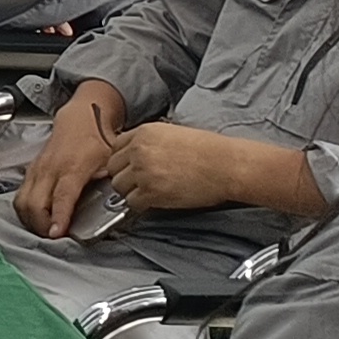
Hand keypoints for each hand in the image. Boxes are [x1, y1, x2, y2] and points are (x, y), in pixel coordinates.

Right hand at [11, 82, 129, 239]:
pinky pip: (20, 196)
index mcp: (72, 167)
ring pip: (22, 202)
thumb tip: (112, 209)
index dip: (58, 216)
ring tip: (44, 230)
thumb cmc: (96, 140)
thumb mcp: (110, 162)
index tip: (56, 233)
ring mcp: (37, 170)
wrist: (81, 118)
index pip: (62, 196)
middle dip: (41, 225)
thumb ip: (110, 185)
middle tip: (53, 237)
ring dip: (30, 220)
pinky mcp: (30, 172)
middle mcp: (50, 169)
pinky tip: (37, 218)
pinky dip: (26, 211)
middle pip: (34, 203)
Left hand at [17, 110, 309, 240]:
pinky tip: (155, 202)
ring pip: (119, 187)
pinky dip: (139, 206)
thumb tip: (135, 155)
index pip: (115, 147)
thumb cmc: (208, 151)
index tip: (126, 169)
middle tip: (137, 185)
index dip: (121, 161)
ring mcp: (143, 172)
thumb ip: (150, 142)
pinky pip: (132, 203)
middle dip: (122, 177)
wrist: (226, 165)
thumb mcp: (173, 135)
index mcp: (144, 132)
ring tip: (149, 193)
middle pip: (112, 168)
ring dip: (130, 192)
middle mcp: (139, 150)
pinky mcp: (150, 192)